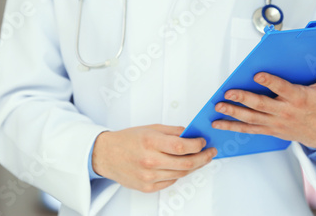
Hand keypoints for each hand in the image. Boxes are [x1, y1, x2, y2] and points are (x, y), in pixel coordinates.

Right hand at [92, 124, 216, 192]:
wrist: (105, 155)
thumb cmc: (126, 140)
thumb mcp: (150, 128)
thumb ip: (172, 131)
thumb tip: (191, 134)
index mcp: (150, 142)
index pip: (181, 146)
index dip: (197, 145)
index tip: (203, 142)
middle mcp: (150, 161)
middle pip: (185, 163)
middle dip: (203, 158)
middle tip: (210, 153)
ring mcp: (148, 176)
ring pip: (180, 174)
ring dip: (193, 166)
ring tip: (199, 159)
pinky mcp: (147, 187)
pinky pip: (170, 182)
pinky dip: (179, 174)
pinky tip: (181, 167)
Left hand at [212, 54, 315, 148]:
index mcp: (298, 98)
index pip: (282, 88)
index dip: (270, 82)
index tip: (257, 75)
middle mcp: (284, 111)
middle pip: (261, 105)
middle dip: (243, 99)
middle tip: (228, 93)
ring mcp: (275, 122)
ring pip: (251, 118)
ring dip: (233, 113)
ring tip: (218, 107)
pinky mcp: (270, 130)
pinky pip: (249, 130)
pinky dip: (233, 127)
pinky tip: (219, 123)